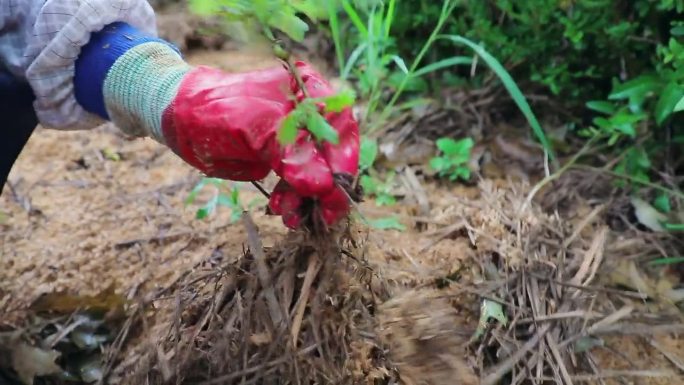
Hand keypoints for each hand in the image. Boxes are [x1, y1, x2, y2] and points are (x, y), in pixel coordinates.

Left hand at [161, 61, 358, 228]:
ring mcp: (297, 139)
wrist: (180, 120)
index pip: (340, 127)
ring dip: (308, 200)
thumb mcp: (255, 129)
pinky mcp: (284, 160)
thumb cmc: (215, 111)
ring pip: (319, 174)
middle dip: (327, 188)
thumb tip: (324, 185)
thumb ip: (291, 155)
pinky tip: (281, 210)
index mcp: (309, 90)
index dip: (344, 160)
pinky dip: (293, 201)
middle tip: (324, 217)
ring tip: (290, 216)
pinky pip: (299, 185)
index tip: (337, 189)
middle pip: (334, 155)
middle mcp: (310, 114)